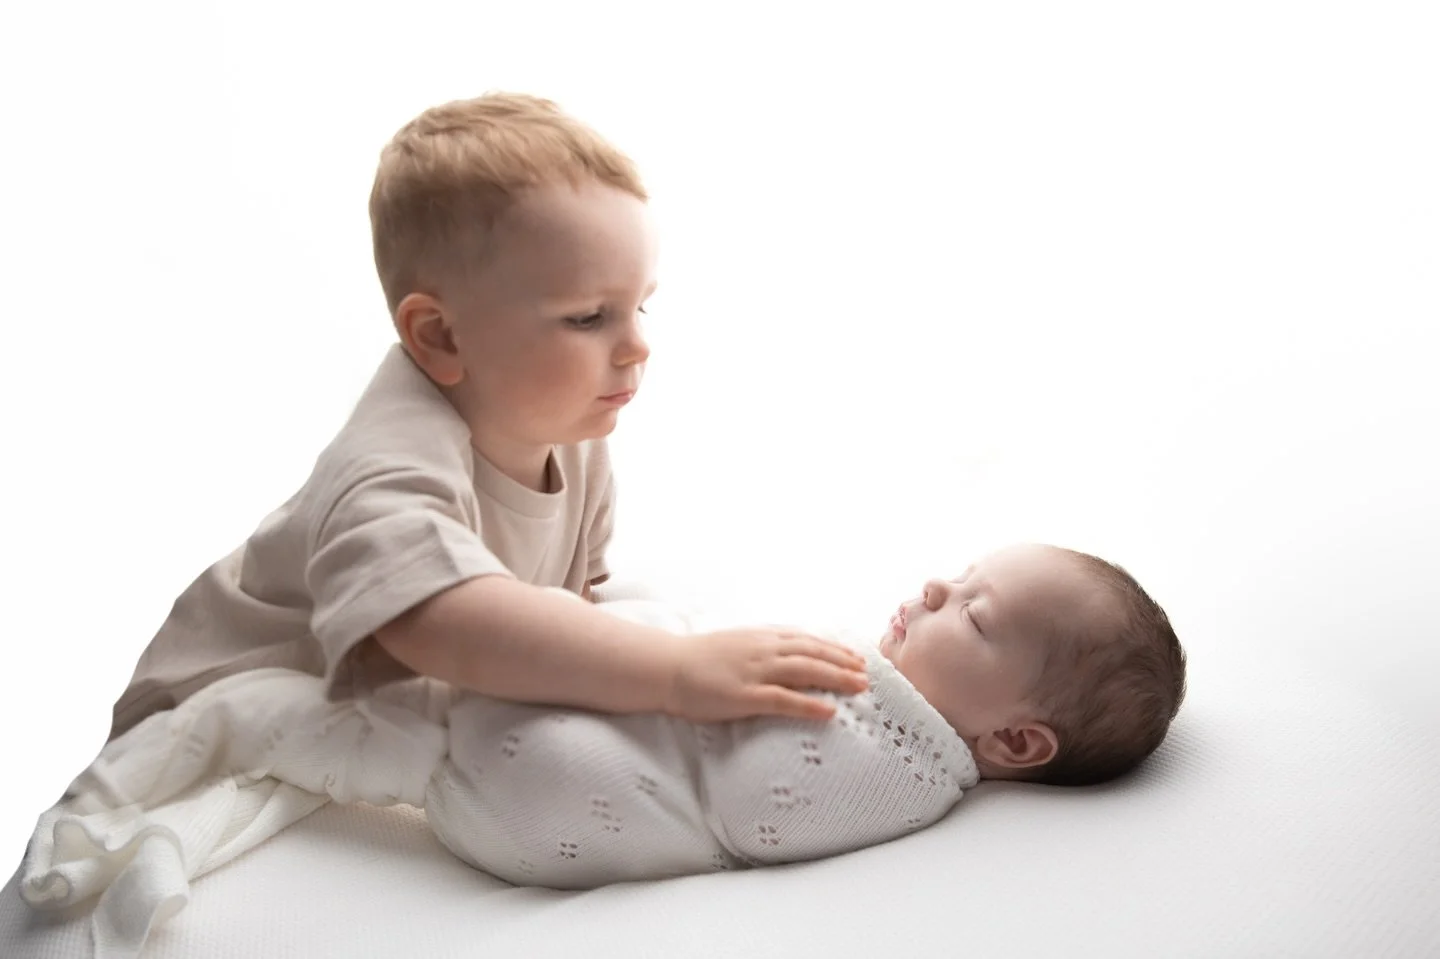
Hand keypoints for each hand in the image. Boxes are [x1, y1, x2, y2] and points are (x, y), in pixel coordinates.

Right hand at [664, 627, 868, 721]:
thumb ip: (761, 645)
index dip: (834, 647)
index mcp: (761, 637)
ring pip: (806, 672)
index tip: (856, 656)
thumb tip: (786, 649)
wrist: (667, 667)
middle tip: (867, 673)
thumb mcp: (735, 642)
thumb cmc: (698, 658)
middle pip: (813, 653)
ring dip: (836, 678)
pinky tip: (829, 711)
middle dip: (844, 663)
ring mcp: (755, 672)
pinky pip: (784, 700)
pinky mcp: (745, 695)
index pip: (807, 639)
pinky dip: (810, 704)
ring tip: (859, 688)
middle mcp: (763, 650)